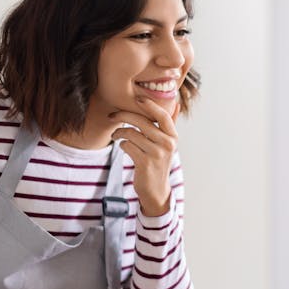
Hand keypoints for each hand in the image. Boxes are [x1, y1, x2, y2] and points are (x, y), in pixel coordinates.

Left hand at [110, 97, 178, 216]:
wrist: (156, 189)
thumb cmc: (159, 162)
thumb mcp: (168, 143)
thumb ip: (170, 124)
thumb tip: (176, 103)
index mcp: (173, 137)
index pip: (162, 115)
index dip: (149, 104)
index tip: (137, 98)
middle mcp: (167, 144)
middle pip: (142, 121)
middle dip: (123, 115)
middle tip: (112, 116)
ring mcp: (156, 154)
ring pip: (131, 133)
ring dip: (118, 133)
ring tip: (115, 135)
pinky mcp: (145, 163)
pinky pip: (127, 145)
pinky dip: (121, 145)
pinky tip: (122, 147)